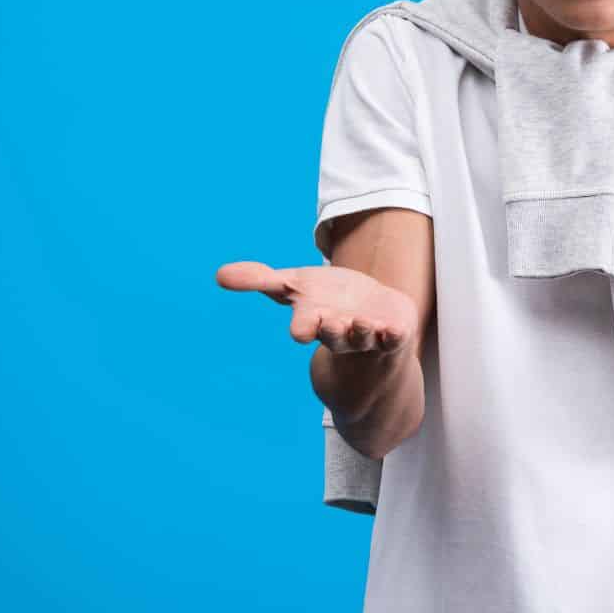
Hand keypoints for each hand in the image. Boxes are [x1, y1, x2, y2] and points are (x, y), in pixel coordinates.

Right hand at [214, 260, 420, 356]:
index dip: (302, 327)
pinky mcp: (393, 333)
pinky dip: (394, 334)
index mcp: (314, 319)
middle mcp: (339, 331)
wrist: (371, 314)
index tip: (299, 331)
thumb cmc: (327, 301)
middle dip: (330, 331)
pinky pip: (394, 337)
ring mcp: (367, 334)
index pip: (304, 326)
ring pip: (362, 336)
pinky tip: (394, 328)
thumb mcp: (295, 286)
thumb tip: (219, 275)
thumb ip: (260, 279)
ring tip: (363, 323)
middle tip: (327, 324)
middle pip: (333, 335)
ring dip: (361, 331)